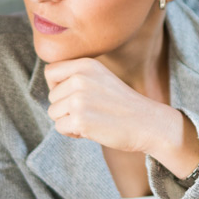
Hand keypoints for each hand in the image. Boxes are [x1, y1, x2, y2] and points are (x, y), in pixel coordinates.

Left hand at [44, 58, 198, 176]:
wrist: (148, 123)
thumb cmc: (122, 104)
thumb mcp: (100, 78)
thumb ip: (76, 77)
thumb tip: (50, 87)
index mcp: (86, 65)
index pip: (50, 71)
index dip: (56, 87)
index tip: (72, 95)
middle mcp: (80, 78)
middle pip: (51, 97)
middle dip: (65, 108)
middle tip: (90, 111)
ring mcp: (79, 99)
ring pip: (53, 113)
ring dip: (68, 121)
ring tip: (91, 119)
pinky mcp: (79, 119)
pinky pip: (59, 128)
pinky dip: (72, 133)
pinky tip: (91, 130)